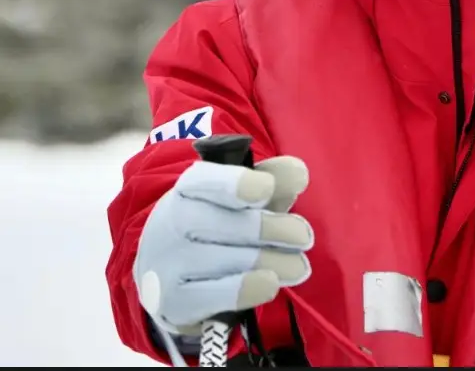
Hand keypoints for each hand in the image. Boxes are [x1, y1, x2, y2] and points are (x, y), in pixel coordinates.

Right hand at [134, 157, 313, 334]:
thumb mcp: (245, 199)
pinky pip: (211, 295)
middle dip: (271, 229)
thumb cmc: (218, 226)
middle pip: (225, 223)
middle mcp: (173, 221)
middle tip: (304, 237)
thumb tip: (298, 173)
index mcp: (190, 188)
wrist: (170, 276)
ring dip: (270, 261)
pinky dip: (244, 289)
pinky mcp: (174, 301)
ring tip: (300, 266)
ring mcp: (169, 263)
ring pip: (225, 259)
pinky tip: (270, 284)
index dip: (238, 183)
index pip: (207, 180)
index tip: (267, 189)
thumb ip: (273, 181)